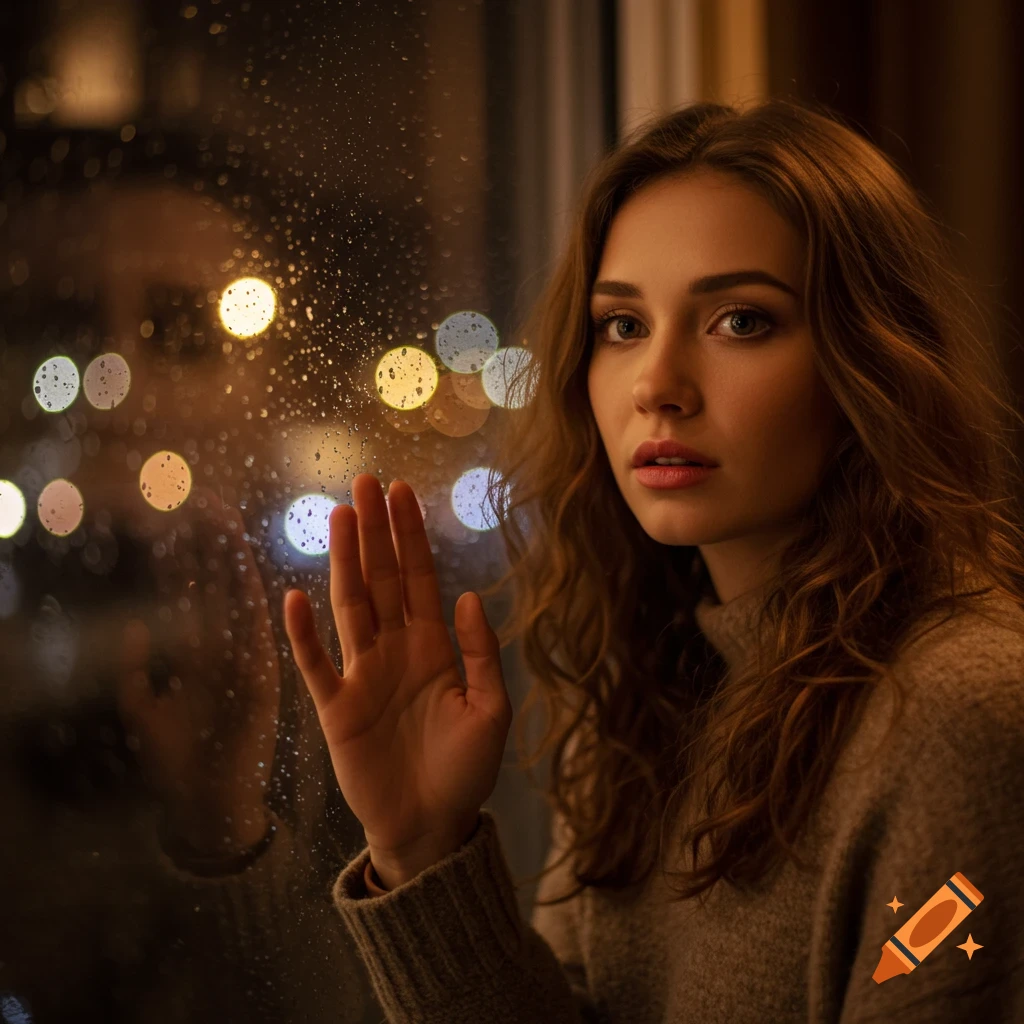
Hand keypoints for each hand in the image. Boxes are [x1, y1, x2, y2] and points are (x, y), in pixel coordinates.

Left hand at [117, 488, 280, 857]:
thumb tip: (134, 625)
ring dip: (229, 556)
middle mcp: (219, 648)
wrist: (210, 801)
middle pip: (212, 583)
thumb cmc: (175, 764)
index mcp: (192, 654)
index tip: (169, 520)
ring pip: (235, 594)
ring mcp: (243, 656)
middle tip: (202, 496)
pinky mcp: (261, 672)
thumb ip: (133, 672)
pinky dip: (252, 597)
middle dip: (206, 542)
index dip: (176, 558)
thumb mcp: (142, 715)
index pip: (184, 595)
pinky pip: (256, 629)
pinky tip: (244, 565)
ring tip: (222, 514)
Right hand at [283, 474, 511, 880]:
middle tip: (366, 482)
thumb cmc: (464, 771)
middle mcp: (395, 650)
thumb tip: (469, 597)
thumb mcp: (490, 710)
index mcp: (433, 647)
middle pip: (381, 579)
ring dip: (345, 562)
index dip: (410, 535)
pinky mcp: (336, 708)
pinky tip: (296, 597)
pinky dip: (304, 634)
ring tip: (340, 517)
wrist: (431, 826)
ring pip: (350, 606)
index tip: (402, 491)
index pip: (418, 578)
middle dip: (375, 531)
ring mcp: (363, 675)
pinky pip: (316, 664)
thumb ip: (480, 653)